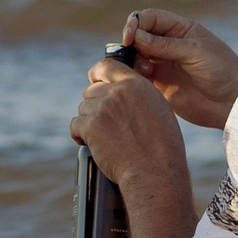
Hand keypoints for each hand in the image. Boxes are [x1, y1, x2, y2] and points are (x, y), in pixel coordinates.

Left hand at [71, 52, 187, 191]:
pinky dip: (80, 135)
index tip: (95, 83)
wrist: (153, 171)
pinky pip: (75, 125)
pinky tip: (92, 144)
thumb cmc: (161, 147)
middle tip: (105, 124)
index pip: (106, 66)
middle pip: (91, 90)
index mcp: (136, 84)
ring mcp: (102, 108)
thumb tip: (121, 91)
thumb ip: (137, 95)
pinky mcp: (91, 126)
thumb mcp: (158, 108)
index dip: (97, 76)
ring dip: (89, 122)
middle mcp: (118, 92)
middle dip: (94, 105)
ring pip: (83, 108)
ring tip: (104, 137)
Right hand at [120, 7, 237, 130]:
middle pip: (138, 35)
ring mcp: (163, 64)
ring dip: (134, 61)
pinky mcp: (159, 84)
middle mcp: (168, 44)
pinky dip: (134, 77)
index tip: (130, 38)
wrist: (233, 102)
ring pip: (135, 56)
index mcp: (180, 29)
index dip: (135, 24)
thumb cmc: (222, 70)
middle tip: (137, 57)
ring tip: (147, 72)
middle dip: (132, 44)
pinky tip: (144, 83)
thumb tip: (135, 36)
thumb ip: (165, 45)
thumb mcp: (196, 52)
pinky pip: (138, 76)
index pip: (149, 18)